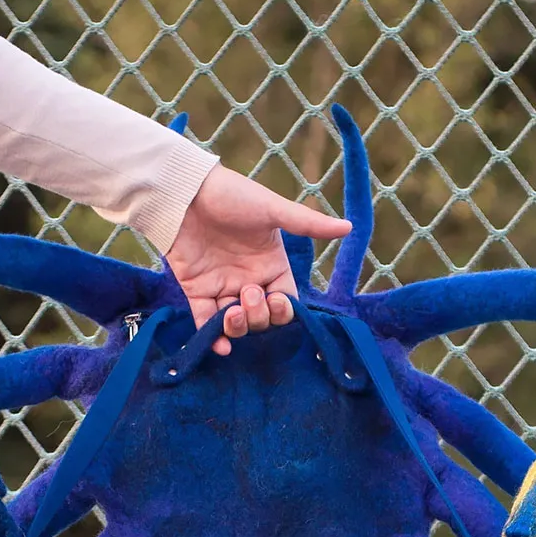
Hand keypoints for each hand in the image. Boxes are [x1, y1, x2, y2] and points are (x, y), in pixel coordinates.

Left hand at [166, 165, 351, 354]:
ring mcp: (222, 287)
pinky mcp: (197, 291)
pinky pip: (206, 324)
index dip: (283, 309)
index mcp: (271, 265)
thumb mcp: (273, 210)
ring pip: (236, 325)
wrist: (186, 192)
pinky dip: (213, 338)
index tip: (275, 299)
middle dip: (259, 315)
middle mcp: (249, 280)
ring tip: (233, 312)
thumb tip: (349, 227)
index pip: (285, 301)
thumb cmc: (233, 196)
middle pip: (262, 318)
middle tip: (248, 293)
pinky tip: (221, 344)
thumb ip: (308, 224)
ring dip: (239, 328)